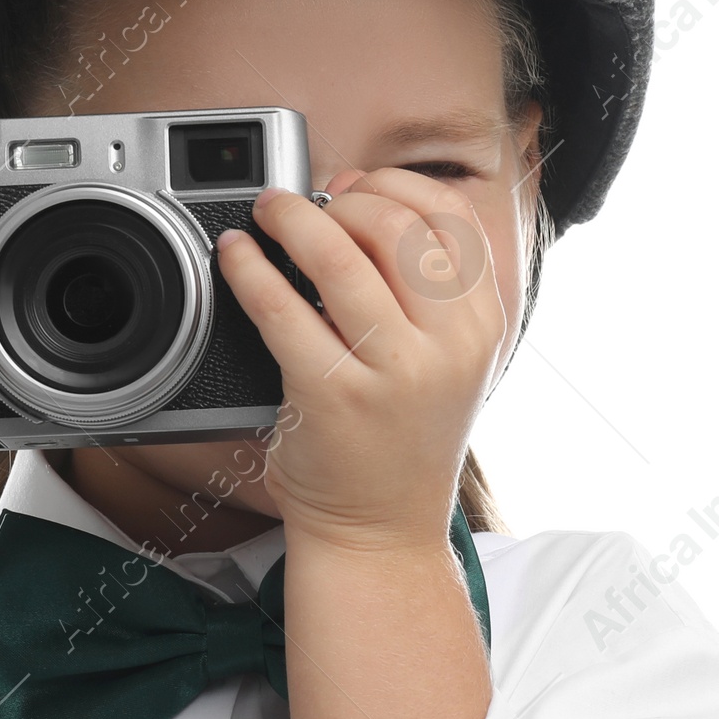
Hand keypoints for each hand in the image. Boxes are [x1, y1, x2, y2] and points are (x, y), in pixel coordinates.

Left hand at [216, 167, 508, 549]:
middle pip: (396, 226)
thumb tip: (351, 192)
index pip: (450, 217)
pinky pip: (283, 309)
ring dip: (293, 220)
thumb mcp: (439, 358)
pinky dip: (250, 269)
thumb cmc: (396, 440)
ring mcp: (393, 374)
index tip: (352, 189)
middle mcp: (448, 347)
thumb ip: (414, 285)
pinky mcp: (332, 397)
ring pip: (342, 257)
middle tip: (300, 206)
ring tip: (268, 214)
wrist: (379, 533)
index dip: (393, 186)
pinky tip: (237, 256)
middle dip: (340, 200)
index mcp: (481, 327)